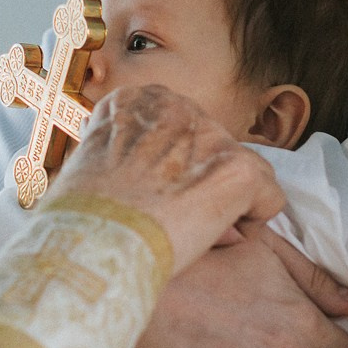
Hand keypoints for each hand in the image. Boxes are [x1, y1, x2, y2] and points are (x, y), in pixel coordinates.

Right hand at [47, 85, 286, 269]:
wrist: (89, 247)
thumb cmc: (80, 222)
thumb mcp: (89, 167)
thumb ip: (126, 157)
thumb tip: (155, 180)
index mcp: (136, 100)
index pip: (179, 127)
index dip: (173, 167)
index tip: (156, 193)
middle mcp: (177, 107)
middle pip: (213, 146)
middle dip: (203, 182)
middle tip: (177, 218)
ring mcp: (211, 136)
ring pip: (243, 170)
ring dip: (227, 202)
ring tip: (196, 231)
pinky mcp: (237, 170)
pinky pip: (268, 196)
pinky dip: (252, 222)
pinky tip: (218, 238)